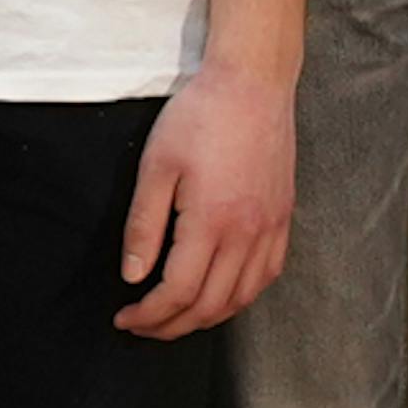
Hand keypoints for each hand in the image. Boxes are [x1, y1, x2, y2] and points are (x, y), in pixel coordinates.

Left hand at [111, 65, 296, 339]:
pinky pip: (267, 275)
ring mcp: (271, 227)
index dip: (149, 314)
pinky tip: (220, 294)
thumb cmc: (200, 115)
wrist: (253, 82)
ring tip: (176, 318)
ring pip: (242, 298)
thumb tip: (134, 276)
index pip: (179, 292)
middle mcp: (248, 233)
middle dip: (172, 326)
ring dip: (207, 318)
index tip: (124, 317)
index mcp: (212, 221)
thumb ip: (144, 225)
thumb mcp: (156, 165)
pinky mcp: (283, 217)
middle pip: (211, 305)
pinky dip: (241, 296)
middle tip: (143, 326)